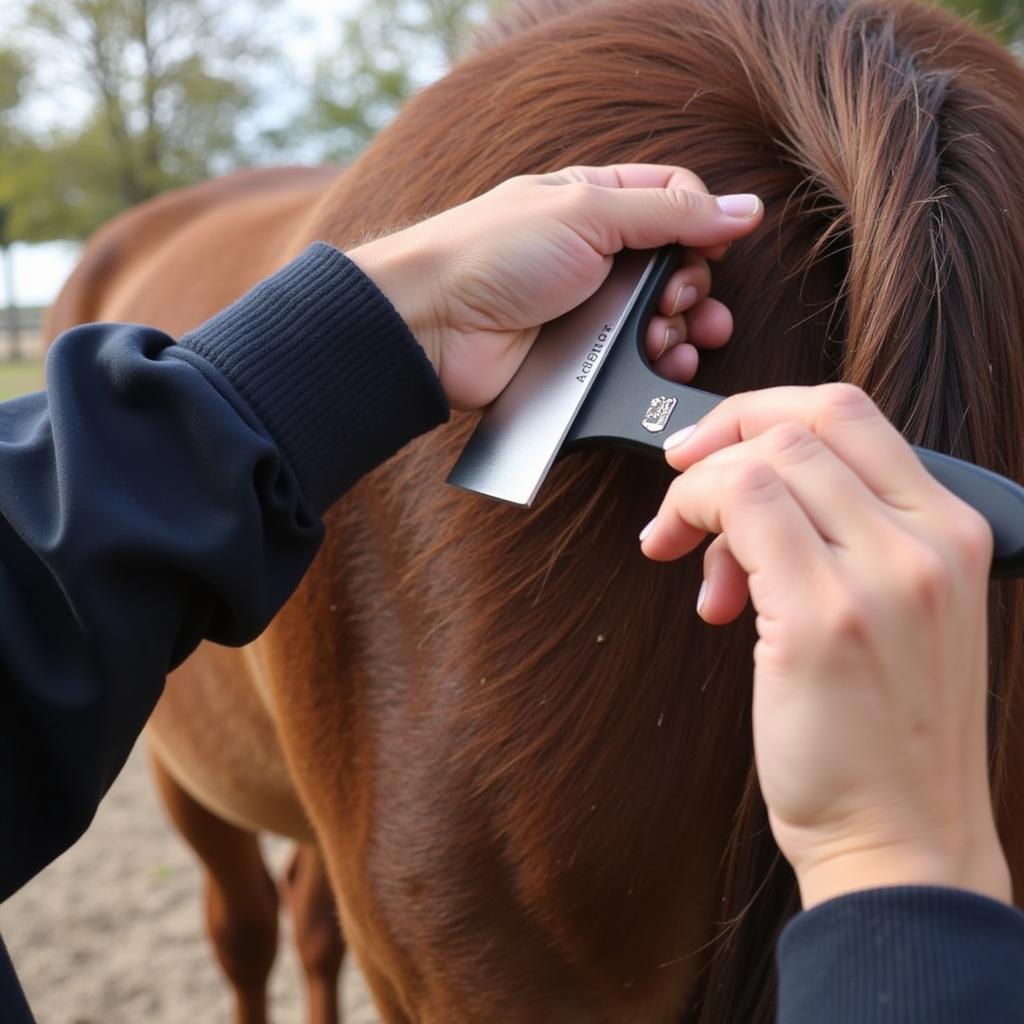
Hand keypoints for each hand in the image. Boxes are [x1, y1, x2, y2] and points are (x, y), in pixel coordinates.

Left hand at [349, 165, 762, 408]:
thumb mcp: (586, 213)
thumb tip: (742, 208)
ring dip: (683, 327)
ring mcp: (589, 310)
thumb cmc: (494, 254)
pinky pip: (637, 363)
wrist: (434, 326)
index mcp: (594, 202)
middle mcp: (596, 255)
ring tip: (672, 335)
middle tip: (679, 299)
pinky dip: (661, 363)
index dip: (704, 220)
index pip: (673, 199)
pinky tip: (667, 362)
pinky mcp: (581, 359)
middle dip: (694, 285)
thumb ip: (668, 212)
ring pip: (663, 319)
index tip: (717, 245)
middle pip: (677, 266)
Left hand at [638, 384, 1009, 908]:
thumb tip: (757, 487)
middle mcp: (927, 542)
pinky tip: (697, 581)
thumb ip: (844, 535)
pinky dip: (692, 517)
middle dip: (719, 442)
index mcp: (953, 531)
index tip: (718, 452)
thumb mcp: (897, 613)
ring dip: (698, 492)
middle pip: (801, 421)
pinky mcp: (821, 618)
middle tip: (682, 490)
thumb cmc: (886, 738)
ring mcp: (879, 576)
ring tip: (688, 557)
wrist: (902, 840)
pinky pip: (739, 506)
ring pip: (763, 458)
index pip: (850, 413)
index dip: (763, 413)